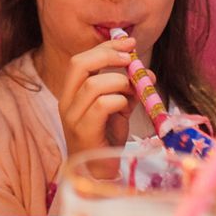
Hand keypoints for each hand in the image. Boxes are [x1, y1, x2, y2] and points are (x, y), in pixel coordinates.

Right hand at [56, 39, 139, 154]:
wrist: (98, 174)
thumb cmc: (106, 140)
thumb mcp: (119, 109)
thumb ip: (129, 90)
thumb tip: (148, 73)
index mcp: (72, 93)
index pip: (81, 60)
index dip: (105, 47)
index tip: (129, 42)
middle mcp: (67, 102)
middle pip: (80, 64)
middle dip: (108, 55)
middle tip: (131, 58)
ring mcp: (73, 117)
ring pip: (94, 84)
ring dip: (120, 82)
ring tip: (133, 92)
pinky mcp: (83, 132)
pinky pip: (101, 105)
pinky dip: (119, 100)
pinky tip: (126, 108)